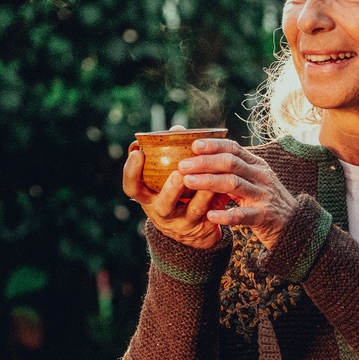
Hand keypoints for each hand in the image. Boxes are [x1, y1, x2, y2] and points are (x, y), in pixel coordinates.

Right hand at [123, 134, 228, 250]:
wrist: (193, 231)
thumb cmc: (177, 195)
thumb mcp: (165, 180)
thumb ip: (169, 156)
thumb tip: (177, 128)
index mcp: (149, 198)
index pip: (132, 187)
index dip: (131, 172)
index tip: (137, 153)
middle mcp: (163, 212)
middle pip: (163, 204)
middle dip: (171, 189)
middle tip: (179, 174)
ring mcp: (184, 223)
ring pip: (194, 210)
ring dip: (203, 194)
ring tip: (210, 179)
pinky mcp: (204, 228)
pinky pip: (214, 213)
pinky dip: (220, 199)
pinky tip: (227, 188)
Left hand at [177, 138, 298, 250]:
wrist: (294, 225)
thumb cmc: (266, 201)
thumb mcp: (255, 179)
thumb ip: (236, 169)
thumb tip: (205, 156)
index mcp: (257, 165)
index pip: (234, 149)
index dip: (213, 145)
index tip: (193, 145)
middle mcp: (261, 177)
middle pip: (230, 163)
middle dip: (204, 162)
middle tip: (182, 165)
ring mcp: (263, 196)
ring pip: (233, 184)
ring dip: (208, 181)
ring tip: (187, 182)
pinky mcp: (263, 217)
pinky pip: (242, 215)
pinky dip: (225, 215)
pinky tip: (210, 215)